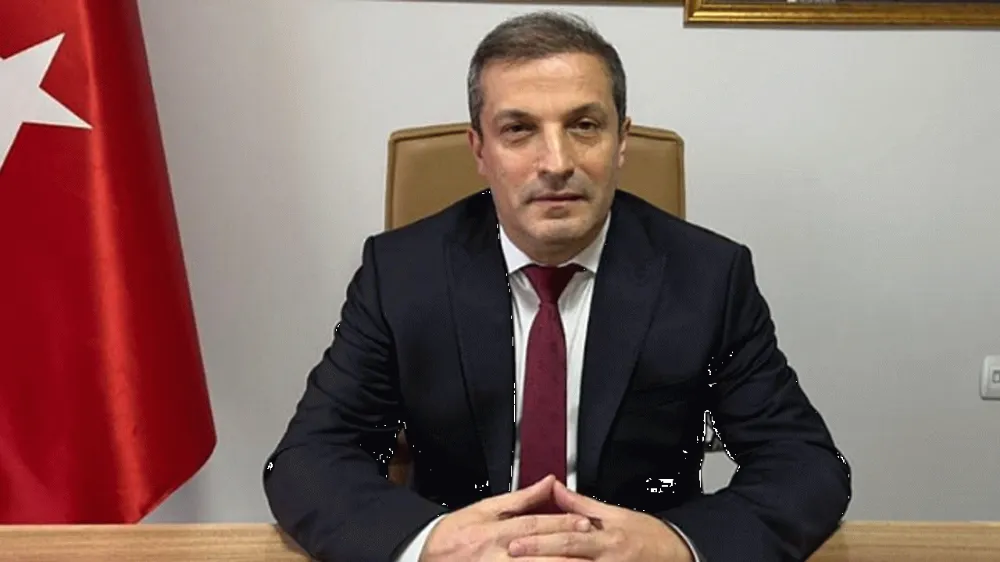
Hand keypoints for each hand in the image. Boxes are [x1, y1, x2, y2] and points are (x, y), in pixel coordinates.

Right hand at [419, 475, 594, 561]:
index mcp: (495, 530)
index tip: (585, 523)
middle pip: (538, 554)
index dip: (561, 524)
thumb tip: (549, 482)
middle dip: (567, 554)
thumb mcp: (484, 509)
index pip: (534, 525)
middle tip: (592, 552)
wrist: (423, 557)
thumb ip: (520, 499)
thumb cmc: (455, 533)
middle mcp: (496, 555)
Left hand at [506, 480, 693, 561]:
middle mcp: (607, 558)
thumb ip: (581, 504)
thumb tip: (555, 489)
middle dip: (538, 557)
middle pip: (567, 558)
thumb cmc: (647, 535)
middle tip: (512, 554)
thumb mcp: (615, 514)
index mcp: (606, 536)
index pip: (567, 536)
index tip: (516, 540)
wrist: (679, 554)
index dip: (540, 539)